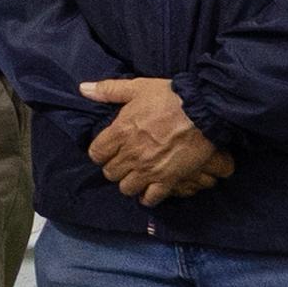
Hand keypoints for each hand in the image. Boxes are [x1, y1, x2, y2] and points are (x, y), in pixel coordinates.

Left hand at [81, 77, 226, 203]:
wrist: (203, 111)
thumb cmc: (170, 98)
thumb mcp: (137, 88)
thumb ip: (108, 90)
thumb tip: (84, 89)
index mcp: (120, 132)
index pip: (96, 154)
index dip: (100, 152)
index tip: (108, 149)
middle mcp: (131, 154)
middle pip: (110, 173)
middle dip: (114, 167)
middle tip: (124, 160)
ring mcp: (149, 169)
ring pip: (126, 188)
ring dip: (129, 182)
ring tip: (136, 174)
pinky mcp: (167, 180)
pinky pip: (150, 198)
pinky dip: (147, 197)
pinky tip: (149, 189)